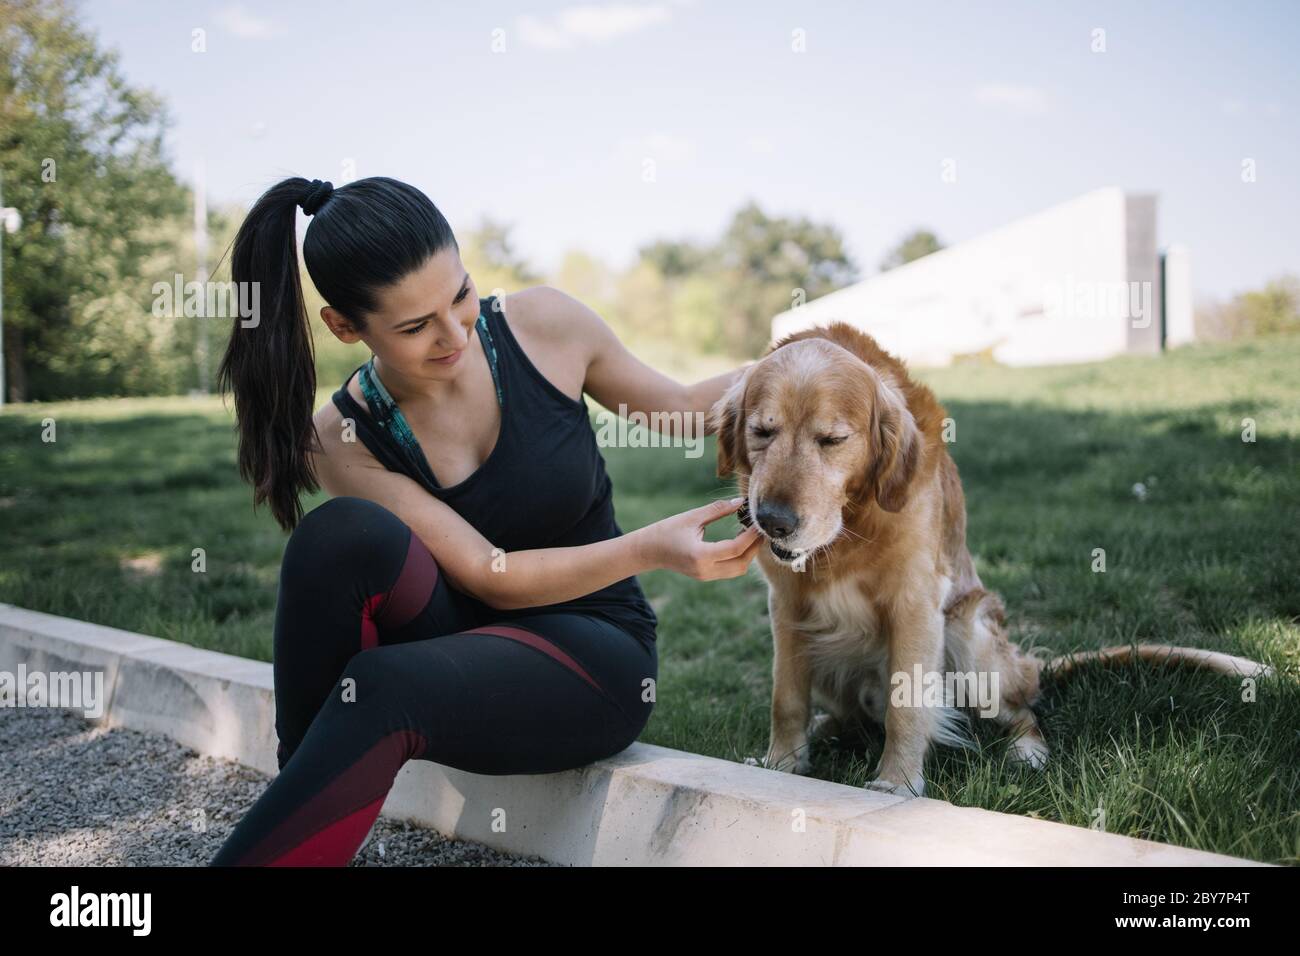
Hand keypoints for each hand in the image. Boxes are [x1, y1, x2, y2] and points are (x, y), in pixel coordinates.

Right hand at [643, 497, 762, 579]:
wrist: (649, 551)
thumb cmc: (667, 530)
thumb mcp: (692, 517)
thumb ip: (718, 510)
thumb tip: (740, 502)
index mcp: (700, 555)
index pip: (735, 548)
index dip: (751, 536)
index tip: (757, 523)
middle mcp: (705, 570)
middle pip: (741, 564)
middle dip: (754, 548)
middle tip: (760, 529)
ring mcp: (706, 576)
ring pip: (738, 570)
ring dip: (748, 554)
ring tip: (750, 534)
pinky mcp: (706, 576)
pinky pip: (730, 570)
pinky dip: (739, 557)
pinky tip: (739, 541)